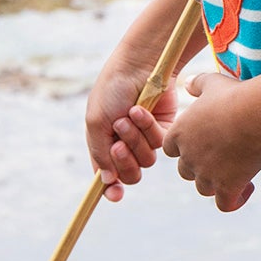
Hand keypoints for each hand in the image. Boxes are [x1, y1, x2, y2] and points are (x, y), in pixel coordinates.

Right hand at [85, 56, 177, 202]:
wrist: (138, 65)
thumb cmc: (112, 90)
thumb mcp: (97, 121)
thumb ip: (100, 153)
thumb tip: (106, 181)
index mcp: (105, 143)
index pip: (108, 175)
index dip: (111, 189)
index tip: (114, 195)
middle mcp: (125, 144)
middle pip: (130, 174)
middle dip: (124, 161)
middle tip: (118, 144)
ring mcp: (145, 138)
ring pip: (145, 161)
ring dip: (134, 140)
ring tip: (127, 116)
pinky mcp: (163, 129)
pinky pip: (158, 143)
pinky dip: (147, 128)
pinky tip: (140, 111)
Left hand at [162, 71, 260, 212]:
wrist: (258, 113)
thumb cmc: (235, 95)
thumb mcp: (211, 82)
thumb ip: (196, 84)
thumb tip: (188, 84)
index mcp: (180, 133)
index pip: (171, 149)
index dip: (186, 147)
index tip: (205, 140)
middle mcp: (189, 157)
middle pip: (186, 171)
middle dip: (202, 166)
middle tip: (225, 155)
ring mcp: (206, 175)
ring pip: (204, 188)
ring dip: (218, 183)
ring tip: (240, 171)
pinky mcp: (227, 188)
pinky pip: (225, 204)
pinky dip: (234, 200)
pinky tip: (248, 187)